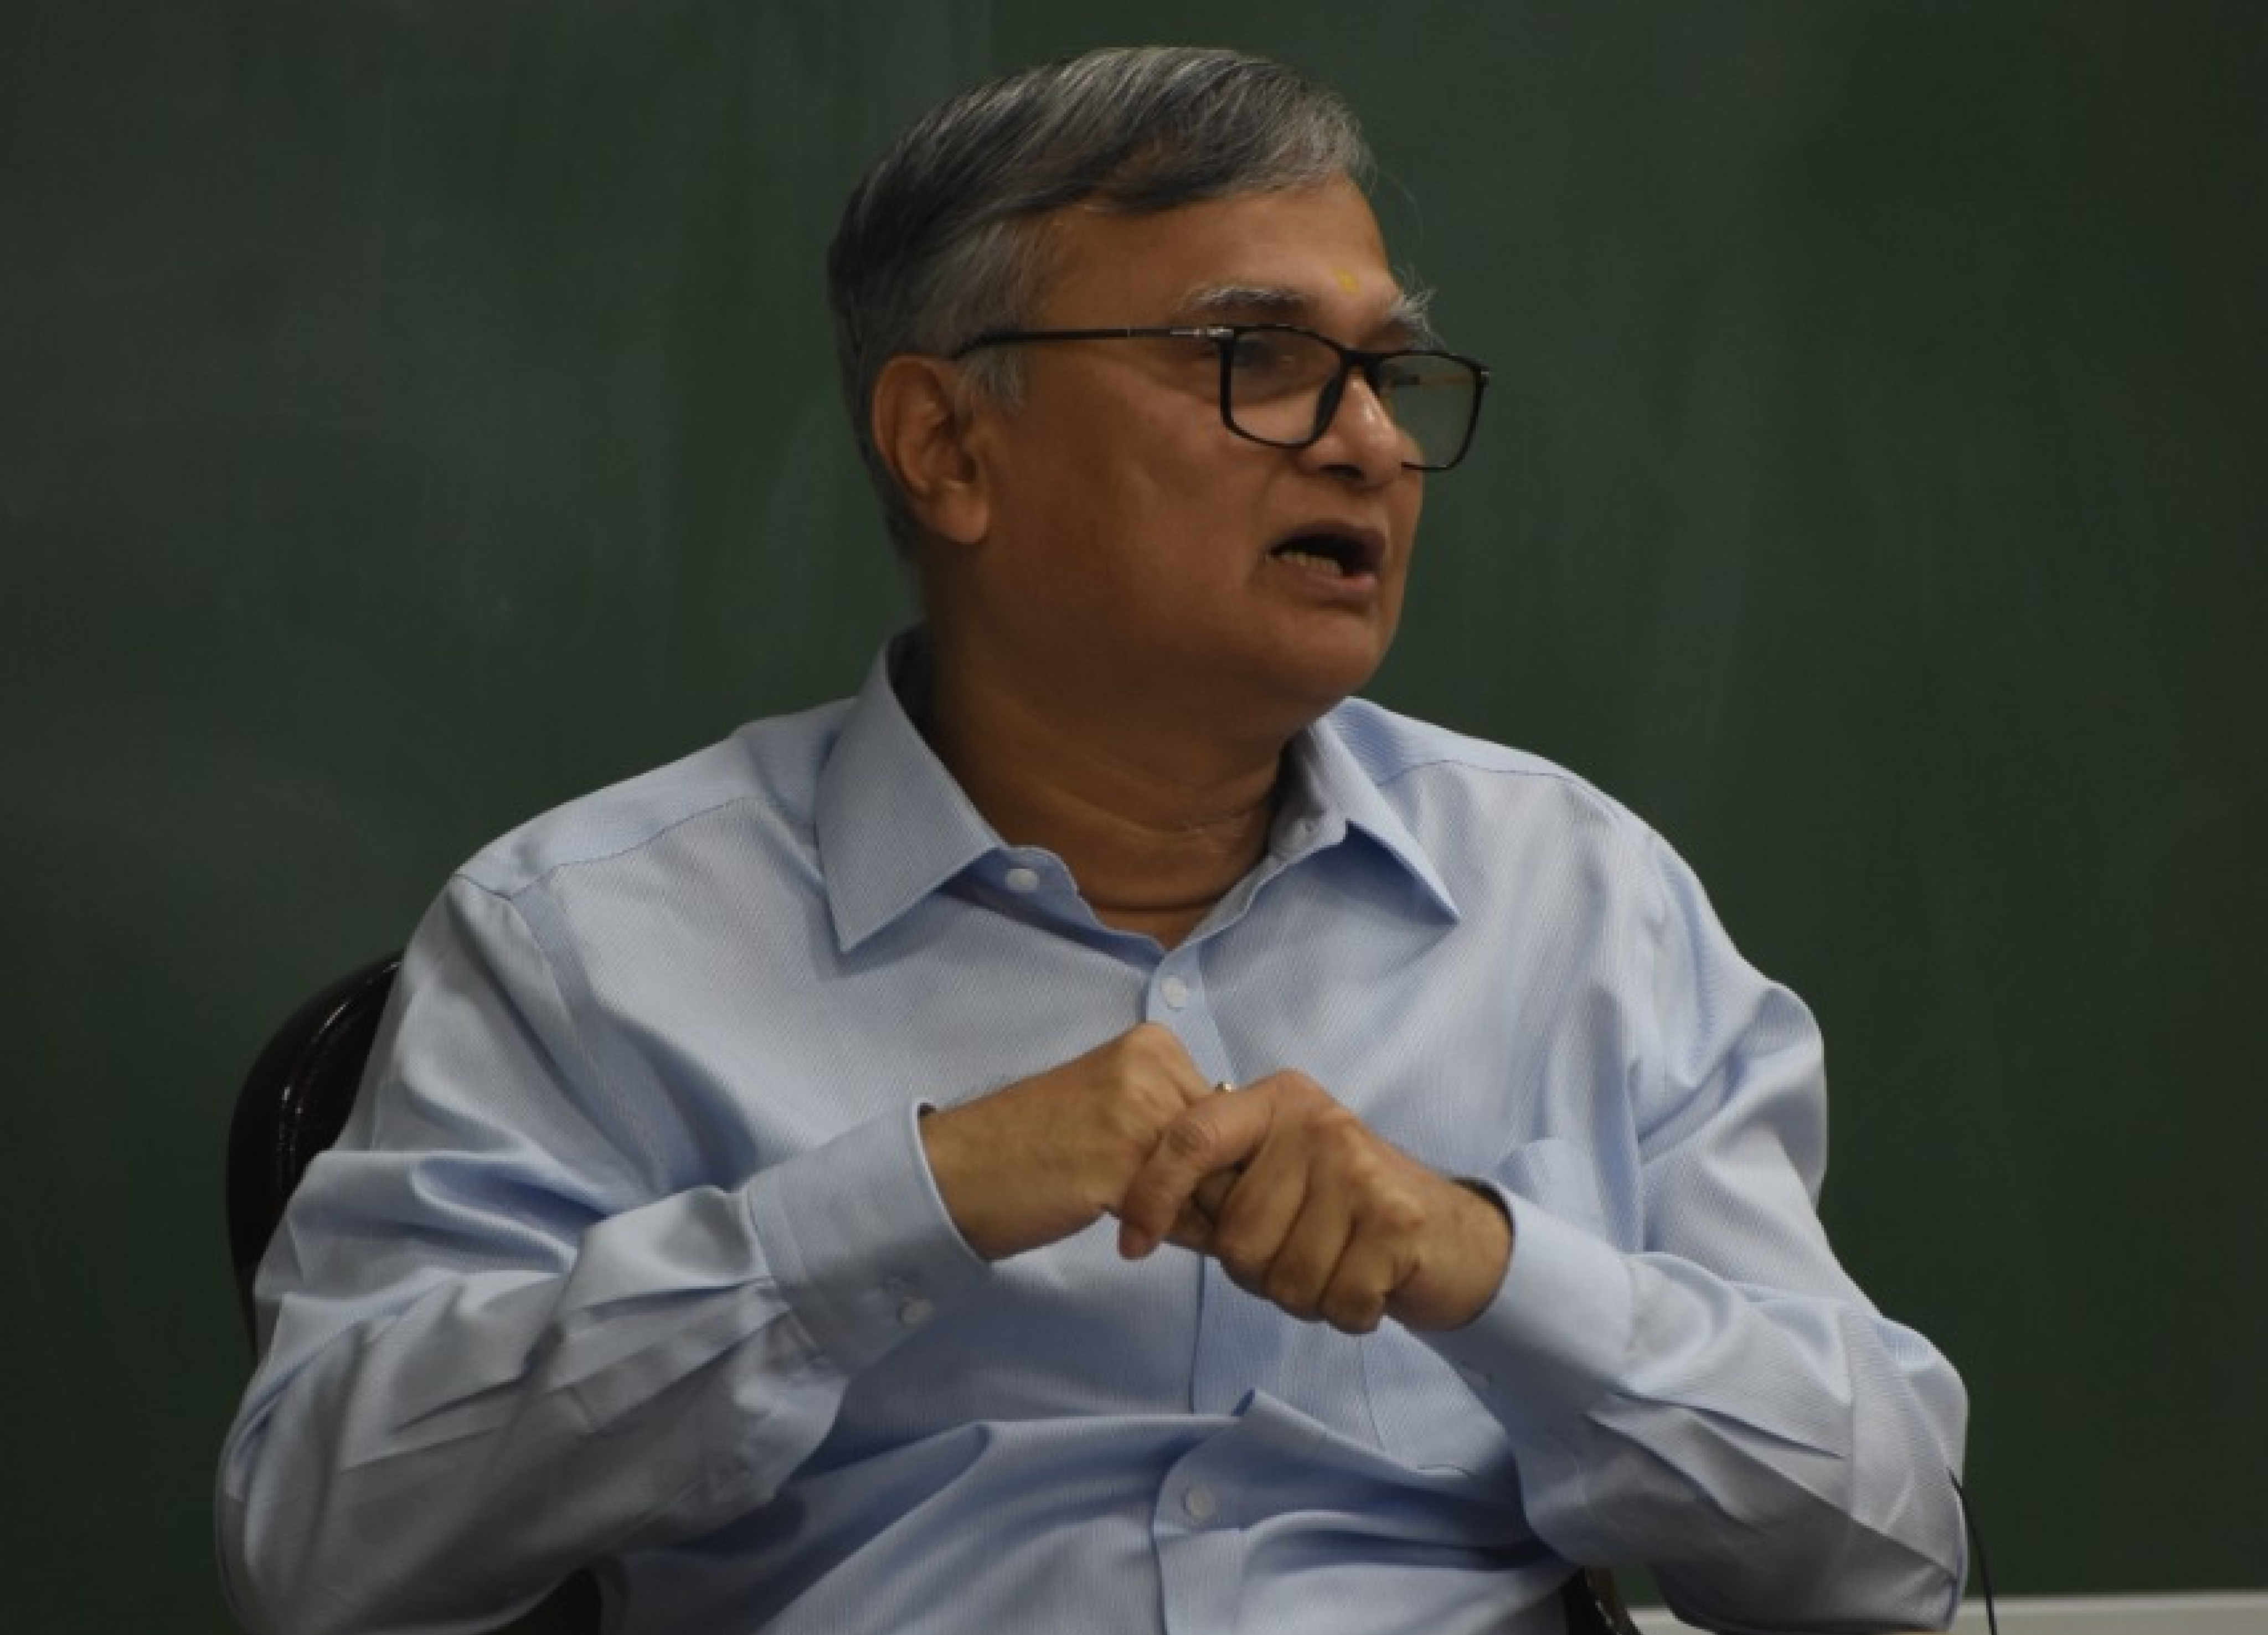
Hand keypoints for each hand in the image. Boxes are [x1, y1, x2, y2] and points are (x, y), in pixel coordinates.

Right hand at [919, 1023, 1218, 1260]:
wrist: (960, 1170)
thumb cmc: (1034, 1145)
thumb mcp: (1114, 1106)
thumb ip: (1171, 1118)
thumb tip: (1243, 1165)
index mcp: (1154, 1045)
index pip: (1227, 1113)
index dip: (1215, 1162)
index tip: (1184, 1190)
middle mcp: (1153, 1069)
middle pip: (1227, 1148)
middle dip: (1210, 1193)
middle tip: (1170, 1217)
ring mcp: (1137, 1115)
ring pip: (1209, 1186)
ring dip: (1190, 1220)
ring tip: (1143, 1224)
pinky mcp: (1121, 1167)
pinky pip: (1178, 1218)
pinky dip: (1165, 1237)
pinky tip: (1128, 1238)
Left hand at [1116, 1072, 1511, 1334]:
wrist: (1452, 1237)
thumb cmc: (1346, 1212)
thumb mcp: (1278, 1176)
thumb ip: (1218, 1184)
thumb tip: (1133, 1210)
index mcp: (1277, 1102)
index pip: (1191, 1137)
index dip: (1152, 1194)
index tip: (1131, 1246)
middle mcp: (1317, 1123)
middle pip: (1236, 1235)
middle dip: (1257, 1271)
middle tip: (1300, 1255)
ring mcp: (1360, 1169)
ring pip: (1281, 1277)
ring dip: (1304, 1296)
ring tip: (1335, 1267)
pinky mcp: (1396, 1221)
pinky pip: (1334, 1301)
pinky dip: (1347, 1313)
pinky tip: (1369, 1284)